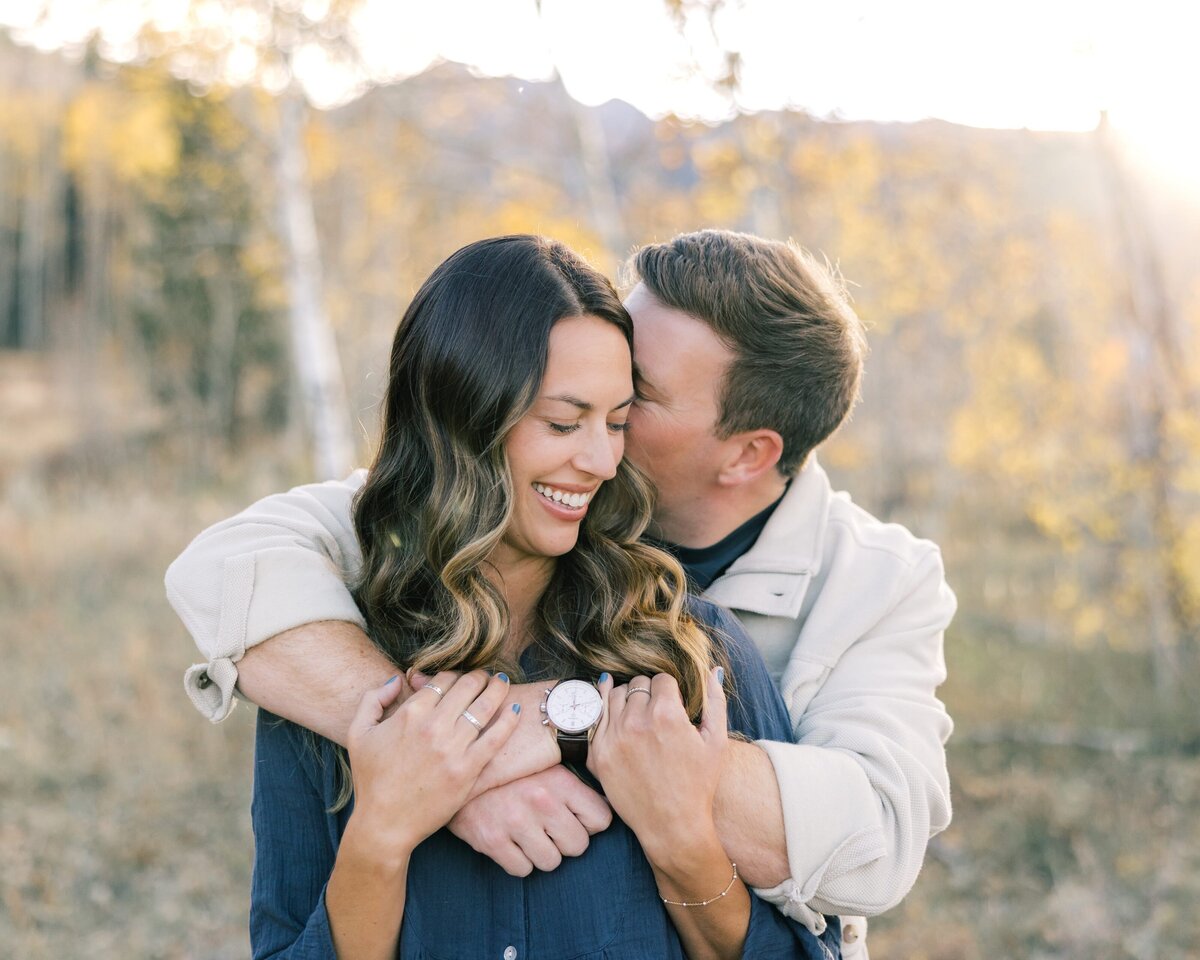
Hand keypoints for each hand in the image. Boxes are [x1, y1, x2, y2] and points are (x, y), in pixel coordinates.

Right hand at [346, 670, 520, 854]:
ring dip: (498, 690)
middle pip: (468, 687)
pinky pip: (495, 738)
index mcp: (410, 713)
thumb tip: (397, 679)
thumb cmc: (370, 780)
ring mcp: (452, 748)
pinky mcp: (467, 770)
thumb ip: (374, 699)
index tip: (462, 678)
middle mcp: (433, 726)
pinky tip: (515, 711)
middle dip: (480, 677)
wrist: (384, 824)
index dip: (455, 675)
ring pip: (485, 707)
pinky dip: (508, 721)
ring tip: (503, 684)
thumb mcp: (358, 733)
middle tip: (487, 677)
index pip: (443, 679)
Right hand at [449, 766, 612, 874]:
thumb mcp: (547, 766)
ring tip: (529, 832)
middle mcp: (541, 800)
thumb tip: (610, 807)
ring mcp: (515, 821)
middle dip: (566, 840)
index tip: (575, 816)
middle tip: (549, 827)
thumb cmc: (511, 769)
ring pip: (551, 862)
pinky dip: (518, 860)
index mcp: (559, 780)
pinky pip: (522, 870)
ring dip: (542, 853)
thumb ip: (576, 786)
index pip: (601, 819)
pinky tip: (511, 840)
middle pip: (578, 845)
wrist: (462, 768)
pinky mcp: (492, 840)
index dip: (589, 822)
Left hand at [588, 668, 727, 863]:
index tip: (673, 705)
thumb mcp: (716, 742)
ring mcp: (613, 738)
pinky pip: (595, 717)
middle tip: (657, 714)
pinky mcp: (597, 754)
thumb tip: (713, 669)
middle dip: (649, 694)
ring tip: (639, 718)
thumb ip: (715, 701)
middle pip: (637, 684)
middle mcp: (636, 722)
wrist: (672, 826)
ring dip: (627, 701)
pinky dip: (606, 715)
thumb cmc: (698, 785)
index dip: (670, 691)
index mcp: (666, 715)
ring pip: (614, 694)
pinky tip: (617, 720)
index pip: (661, 679)